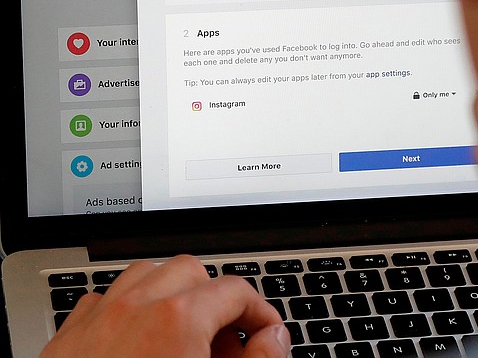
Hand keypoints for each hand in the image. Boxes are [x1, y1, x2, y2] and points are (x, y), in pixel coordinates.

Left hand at [41, 255, 289, 357]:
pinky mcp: (67, 338)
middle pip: (191, 271)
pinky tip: (136, 341)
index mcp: (178, 319)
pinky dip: (126, 309)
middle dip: (215, 298)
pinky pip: (103, 299)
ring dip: (170, 295)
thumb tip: (274, 339)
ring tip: (182, 335)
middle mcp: (136, 307)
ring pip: (144, 275)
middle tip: (225, 340)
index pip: (237, 291)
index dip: (261, 312)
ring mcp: (98, 319)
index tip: (265, 333)